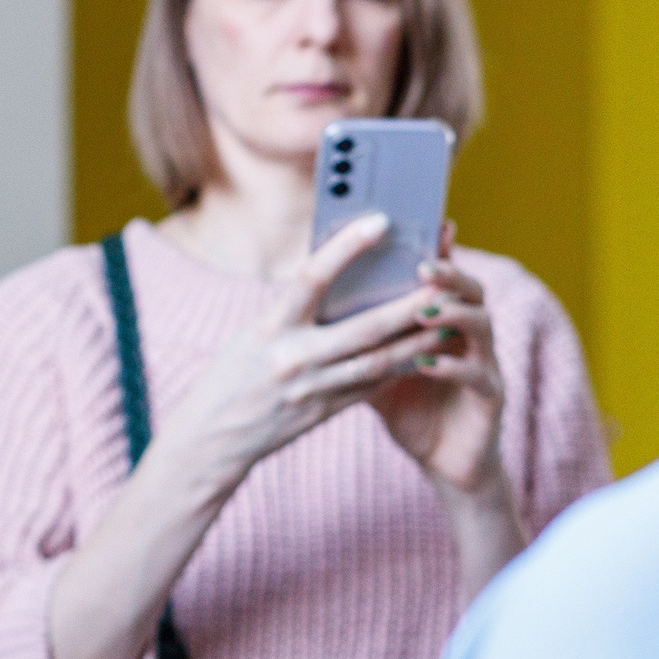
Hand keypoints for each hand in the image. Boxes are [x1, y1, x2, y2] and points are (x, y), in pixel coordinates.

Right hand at [149, 214, 461, 508]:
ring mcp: (311, 390)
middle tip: (443, 282)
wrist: (211, 437)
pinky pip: (369, 387)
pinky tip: (422, 352)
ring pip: (377, 361)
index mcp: (270, 328)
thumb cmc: (232, 373)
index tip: (380, 221)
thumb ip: (294, 312)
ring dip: (417, 340)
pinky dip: (398, 367)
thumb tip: (339, 280)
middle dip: (408, 306)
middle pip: (364, 328)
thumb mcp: (254, 333)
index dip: (347, 247)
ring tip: (447, 319)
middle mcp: (292, 359)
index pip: (312, 277)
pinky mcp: (322, 413)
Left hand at [369, 223, 508, 497]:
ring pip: (482, 324)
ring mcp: (485, 363)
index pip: (442, 276)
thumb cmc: (407, 407)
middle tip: (423, 264)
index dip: (437, 250)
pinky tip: (427, 362)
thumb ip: (358, 335)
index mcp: (445, 320)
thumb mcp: (377, 366)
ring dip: (455, 313)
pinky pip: (478, 375)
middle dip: (449, 273)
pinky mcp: (491, 397)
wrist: (443, 461)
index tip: (423, 226)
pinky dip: (453, 367)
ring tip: (426, 308)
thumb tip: (312, 305)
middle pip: (471, 289)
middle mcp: (469, 335)